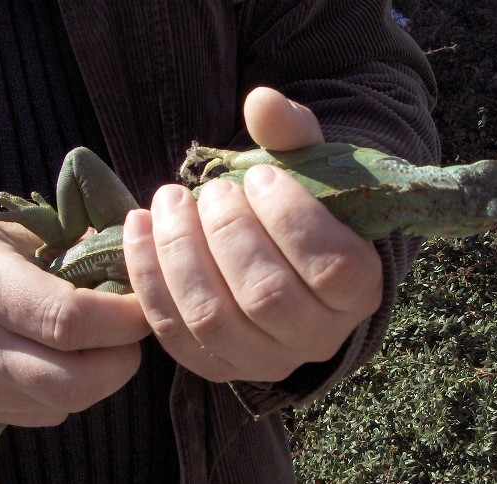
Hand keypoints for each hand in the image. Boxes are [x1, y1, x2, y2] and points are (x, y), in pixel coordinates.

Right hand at [0, 222, 148, 424]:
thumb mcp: (18, 234)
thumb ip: (81, 249)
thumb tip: (142, 265)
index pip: (72, 321)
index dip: (125, 319)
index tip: (145, 304)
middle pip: (77, 383)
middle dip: (122, 360)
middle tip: (129, 333)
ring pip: (68, 404)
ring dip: (102, 377)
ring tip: (101, 343)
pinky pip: (48, 414)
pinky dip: (73, 390)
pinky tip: (65, 359)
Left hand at [123, 87, 382, 381]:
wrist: (285, 262)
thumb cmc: (303, 210)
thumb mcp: (310, 170)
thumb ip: (294, 135)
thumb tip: (260, 101)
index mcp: (358, 291)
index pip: (330, 268)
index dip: (289, 218)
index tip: (258, 176)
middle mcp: (318, 338)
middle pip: (265, 296)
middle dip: (226, 232)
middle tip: (209, 191)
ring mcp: (266, 360)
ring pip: (213, 319)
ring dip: (179, 253)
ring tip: (168, 202)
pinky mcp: (217, 368)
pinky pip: (173, 333)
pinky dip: (147, 278)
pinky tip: (138, 227)